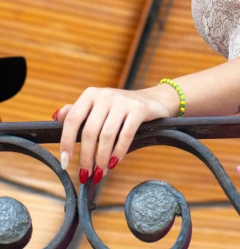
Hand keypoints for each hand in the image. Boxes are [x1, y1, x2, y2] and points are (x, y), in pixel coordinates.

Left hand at [54, 85, 176, 183]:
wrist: (153, 100)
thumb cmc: (120, 108)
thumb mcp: (98, 107)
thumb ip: (78, 112)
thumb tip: (56, 116)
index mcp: (91, 94)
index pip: (72, 119)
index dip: (67, 142)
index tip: (65, 162)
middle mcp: (105, 94)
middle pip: (90, 131)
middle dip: (86, 157)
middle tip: (85, 175)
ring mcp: (123, 101)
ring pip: (106, 136)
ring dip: (101, 159)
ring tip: (100, 172)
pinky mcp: (139, 109)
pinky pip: (125, 135)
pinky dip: (118, 152)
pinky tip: (114, 163)